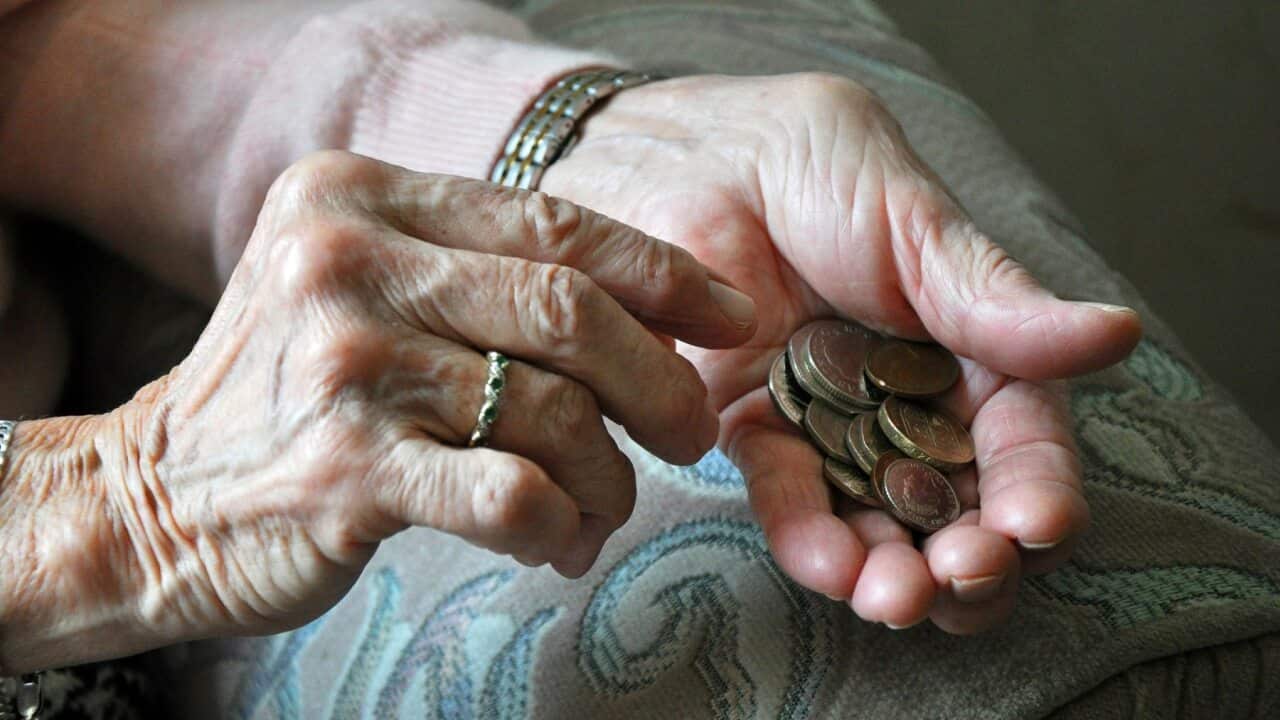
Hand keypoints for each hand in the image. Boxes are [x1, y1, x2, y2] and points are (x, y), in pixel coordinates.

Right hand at [12, 151, 753, 654]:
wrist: (153, 497)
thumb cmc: (295, 394)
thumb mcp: (367, 289)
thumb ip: (481, 276)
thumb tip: (656, 316)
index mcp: (363, 196)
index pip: (555, 222)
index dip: (664, 272)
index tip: (732, 316)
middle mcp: (346, 260)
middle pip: (571, 310)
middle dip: (662, 381)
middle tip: (690, 433)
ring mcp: (343, 364)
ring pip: (556, 411)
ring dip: (608, 473)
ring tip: (601, 504)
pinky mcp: (344, 469)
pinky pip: (512, 493)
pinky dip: (560, 522)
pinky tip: (552, 538)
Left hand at [541, 74, 1141, 632]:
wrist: (689, 157)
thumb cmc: (811, 167)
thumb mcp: (913, 221)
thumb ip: (994, 297)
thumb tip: (1116, 334)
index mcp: (969, 349)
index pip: (1021, 438)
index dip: (1037, 487)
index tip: (1037, 524)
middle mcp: (909, 402)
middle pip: (957, 504)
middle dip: (971, 557)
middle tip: (963, 576)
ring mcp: (832, 426)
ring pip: (878, 521)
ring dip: (894, 572)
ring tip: (894, 597)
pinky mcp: (755, 433)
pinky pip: (788, 497)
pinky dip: (810, 538)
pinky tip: (830, 564)